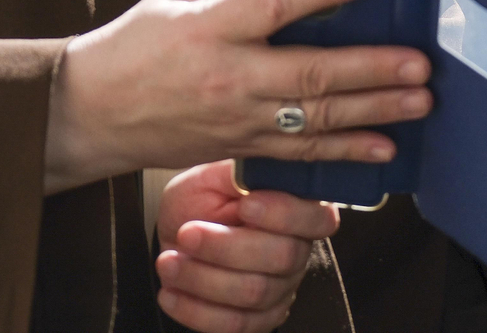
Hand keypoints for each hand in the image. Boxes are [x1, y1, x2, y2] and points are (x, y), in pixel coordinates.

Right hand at [44, 0, 431, 192]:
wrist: (88, 114)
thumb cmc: (134, 46)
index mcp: (211, 28)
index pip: (274, 5)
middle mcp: (229, 77)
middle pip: (310, 74)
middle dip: (373, 68)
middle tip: (419, 62)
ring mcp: (237, 120)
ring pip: (316, 119)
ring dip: (374, 112)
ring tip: (419, 100)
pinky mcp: (240, 148)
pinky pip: (301, 153)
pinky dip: (345, 152)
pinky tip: (383, 148)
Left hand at [155, 161, 337, 332]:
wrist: (180, 229)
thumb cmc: (202, 197)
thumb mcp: (215, 174)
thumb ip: (240, 171)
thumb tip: (257, 168)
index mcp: (300, 209)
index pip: (318, 218)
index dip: (285, 214)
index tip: (245, 205)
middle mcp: (298, 251)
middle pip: (282, 257)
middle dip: (227, 247)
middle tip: (187, 233)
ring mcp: (281, 289)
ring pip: (253, 293)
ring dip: (202, 278)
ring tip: (168, 260)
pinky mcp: (258, 319)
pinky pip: (233, 325)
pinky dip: (195, 310)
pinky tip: (170, 292)